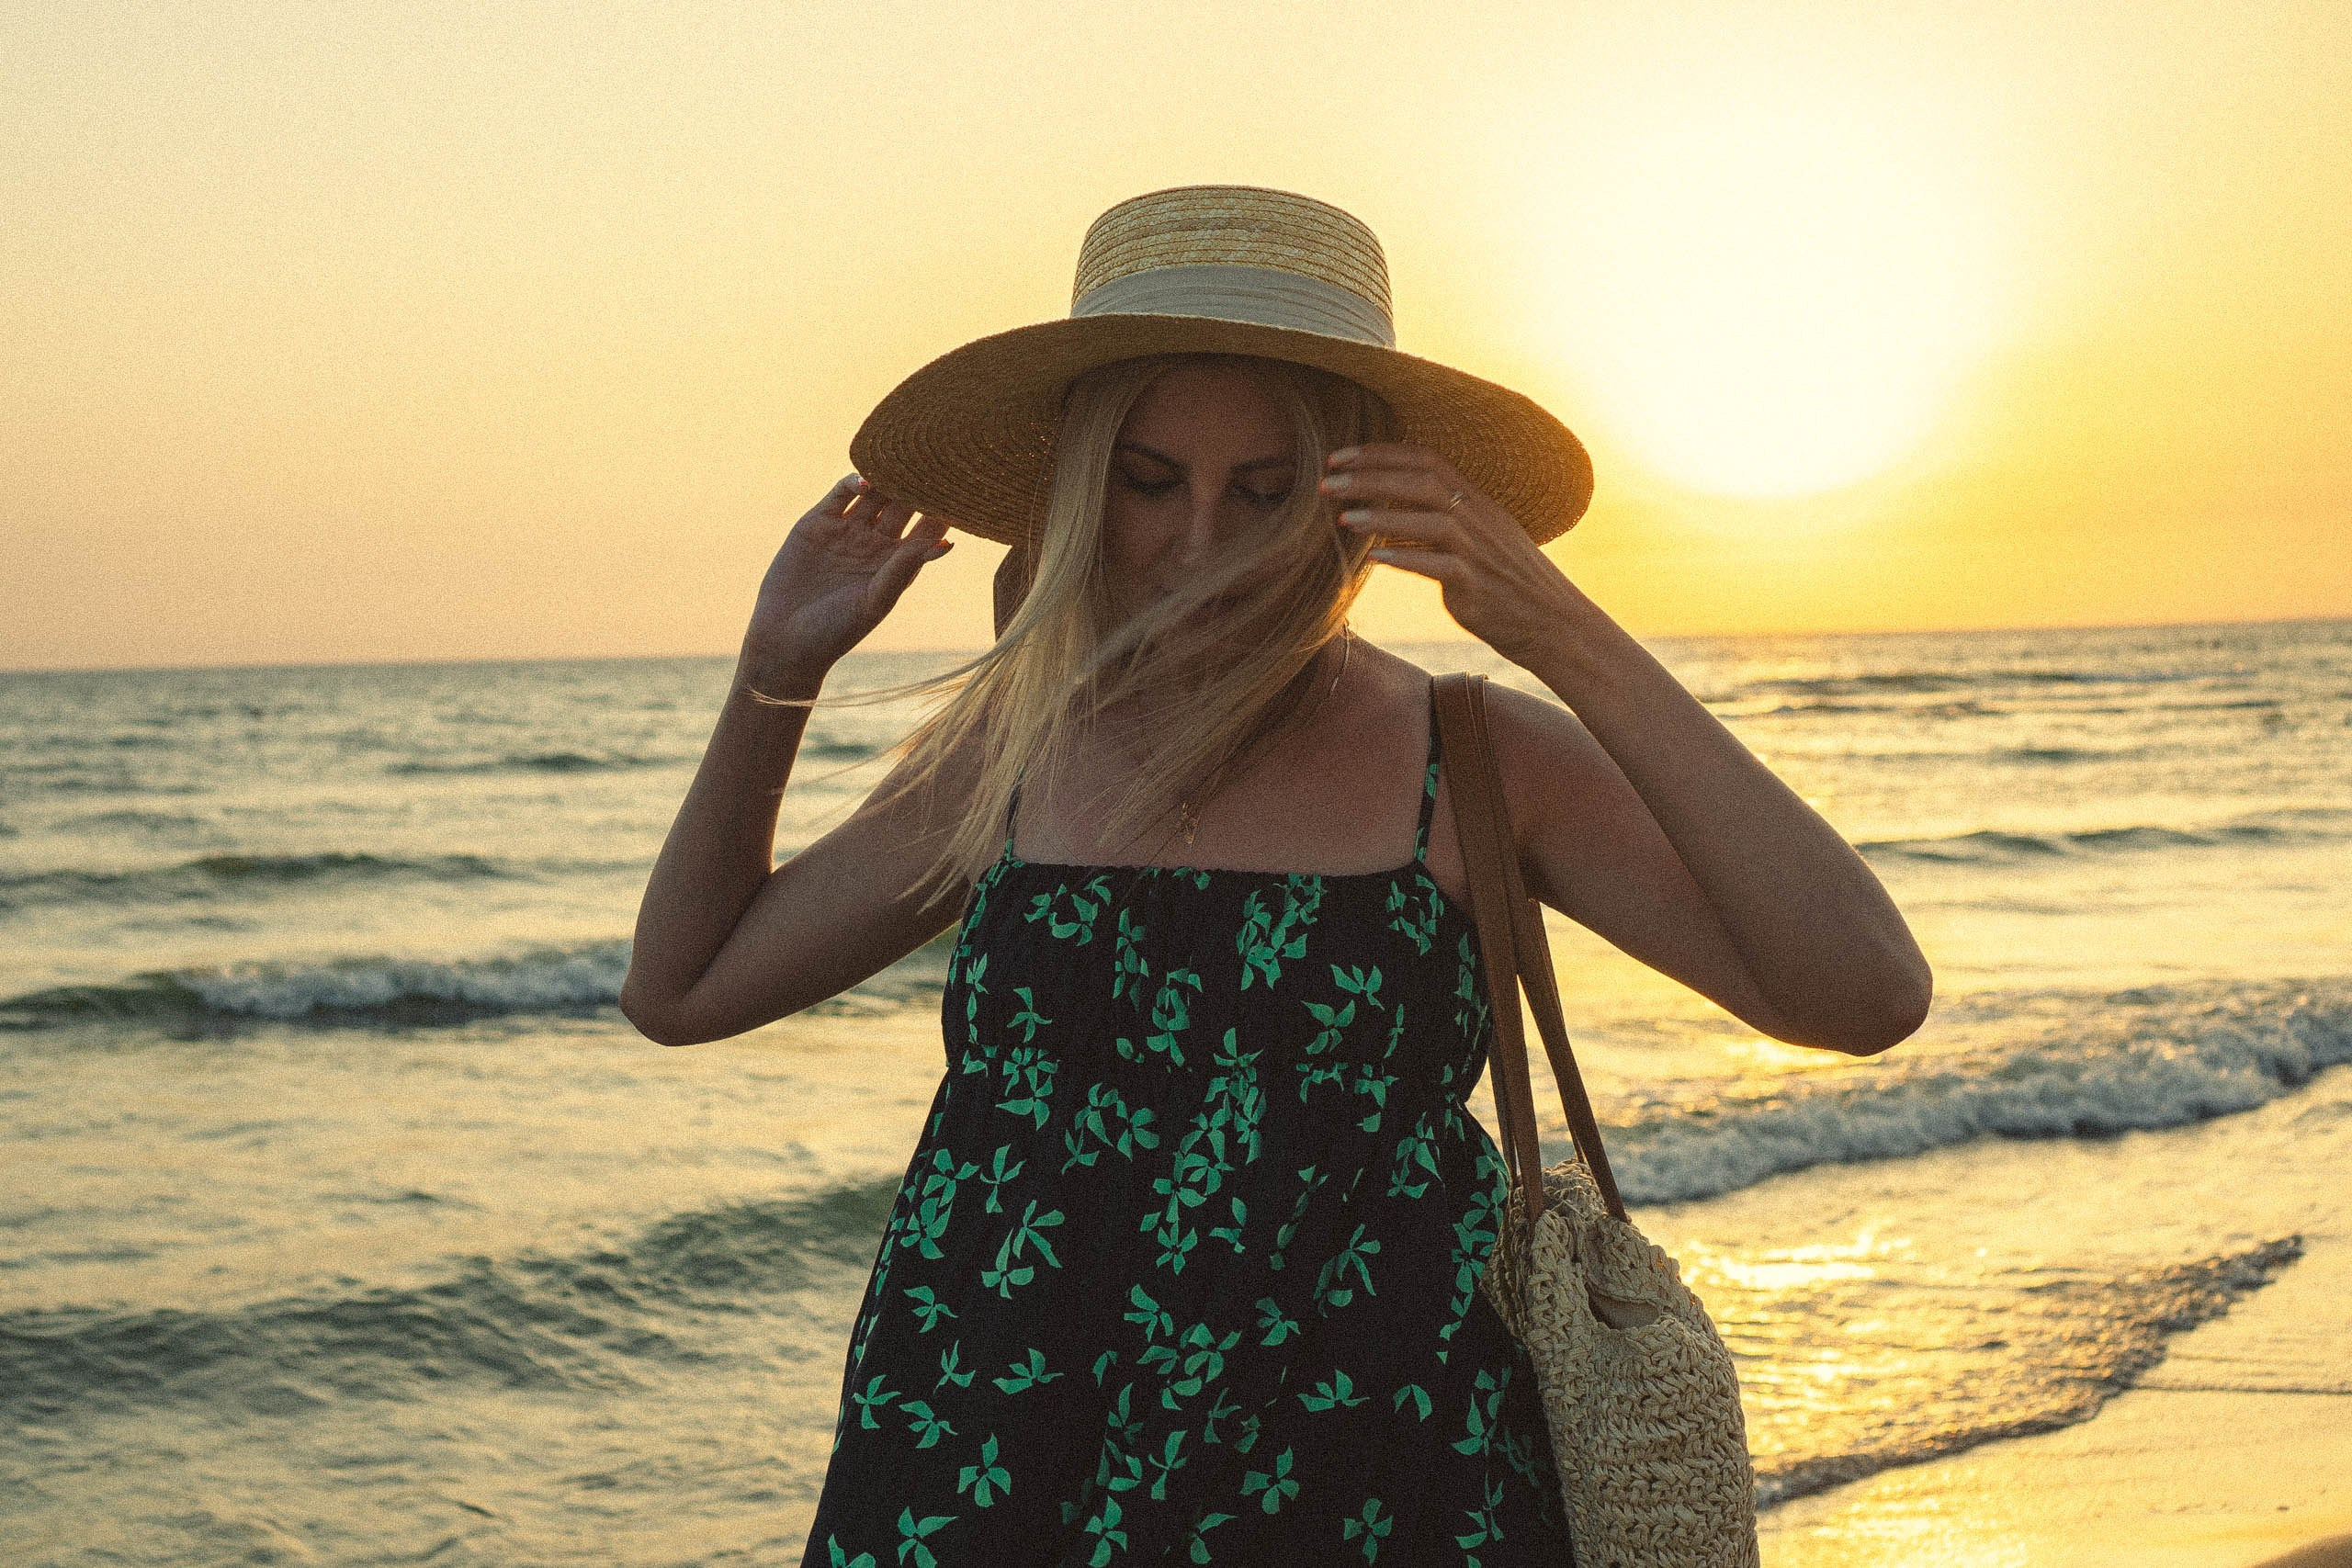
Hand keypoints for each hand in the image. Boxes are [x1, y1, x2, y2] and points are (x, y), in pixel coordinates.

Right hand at [742, 474, 955, 679]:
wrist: (783, 639)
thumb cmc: (836, 631)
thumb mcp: (875, 600)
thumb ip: (905, 568)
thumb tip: (947, 544)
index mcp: (897, 564)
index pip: (928, 529)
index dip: (943, 511)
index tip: (960, 491)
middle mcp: (876, 543)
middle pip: (904, 504)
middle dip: (919, 485)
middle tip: (937, 463)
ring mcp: (848, 530)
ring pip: (876, 493)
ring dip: (889, 477)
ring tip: (905, 461)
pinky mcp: (818, 522)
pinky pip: (841, 493)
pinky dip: (854, 482)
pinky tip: (867, 480)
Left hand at [1323, 443, 1576, 668]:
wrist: (1554, 624)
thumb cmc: (1510, 585)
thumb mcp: (1482, 540)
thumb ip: (1444, 521)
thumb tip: (1394, 513)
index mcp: (1477, 502)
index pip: (1427, 459)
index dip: (1380, 453)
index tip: (1340, 458)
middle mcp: (1478, 518)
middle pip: (1422, 481)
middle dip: (1371, 477)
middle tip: (1326, 482)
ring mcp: (1479, 550)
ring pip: (1428, 519)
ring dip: (1381, 516)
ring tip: (1342, 519)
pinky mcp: (1476, 585)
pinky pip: (1437, 566)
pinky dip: (1405, 558)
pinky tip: (1374, 559)